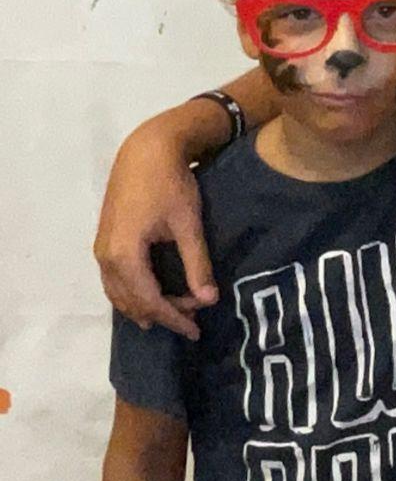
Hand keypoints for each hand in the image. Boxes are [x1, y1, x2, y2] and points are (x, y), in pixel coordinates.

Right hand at [95, 125, 216, 339]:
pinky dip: (132, 293)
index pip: (149, 301)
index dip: (173, 319)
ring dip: (145, 305)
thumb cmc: (171, 183)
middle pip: (131, 301)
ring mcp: (100, 248)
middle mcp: (105, 257)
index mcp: (124, 255)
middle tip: (192, 318)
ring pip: (118, 293)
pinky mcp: (104, 240)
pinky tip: (149, 295)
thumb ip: (196, 264)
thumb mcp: (188, 224)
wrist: (146, 149)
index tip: (196, 331)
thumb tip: (209, 301)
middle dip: (162, 313)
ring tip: (173, 313)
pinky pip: (114, 280)